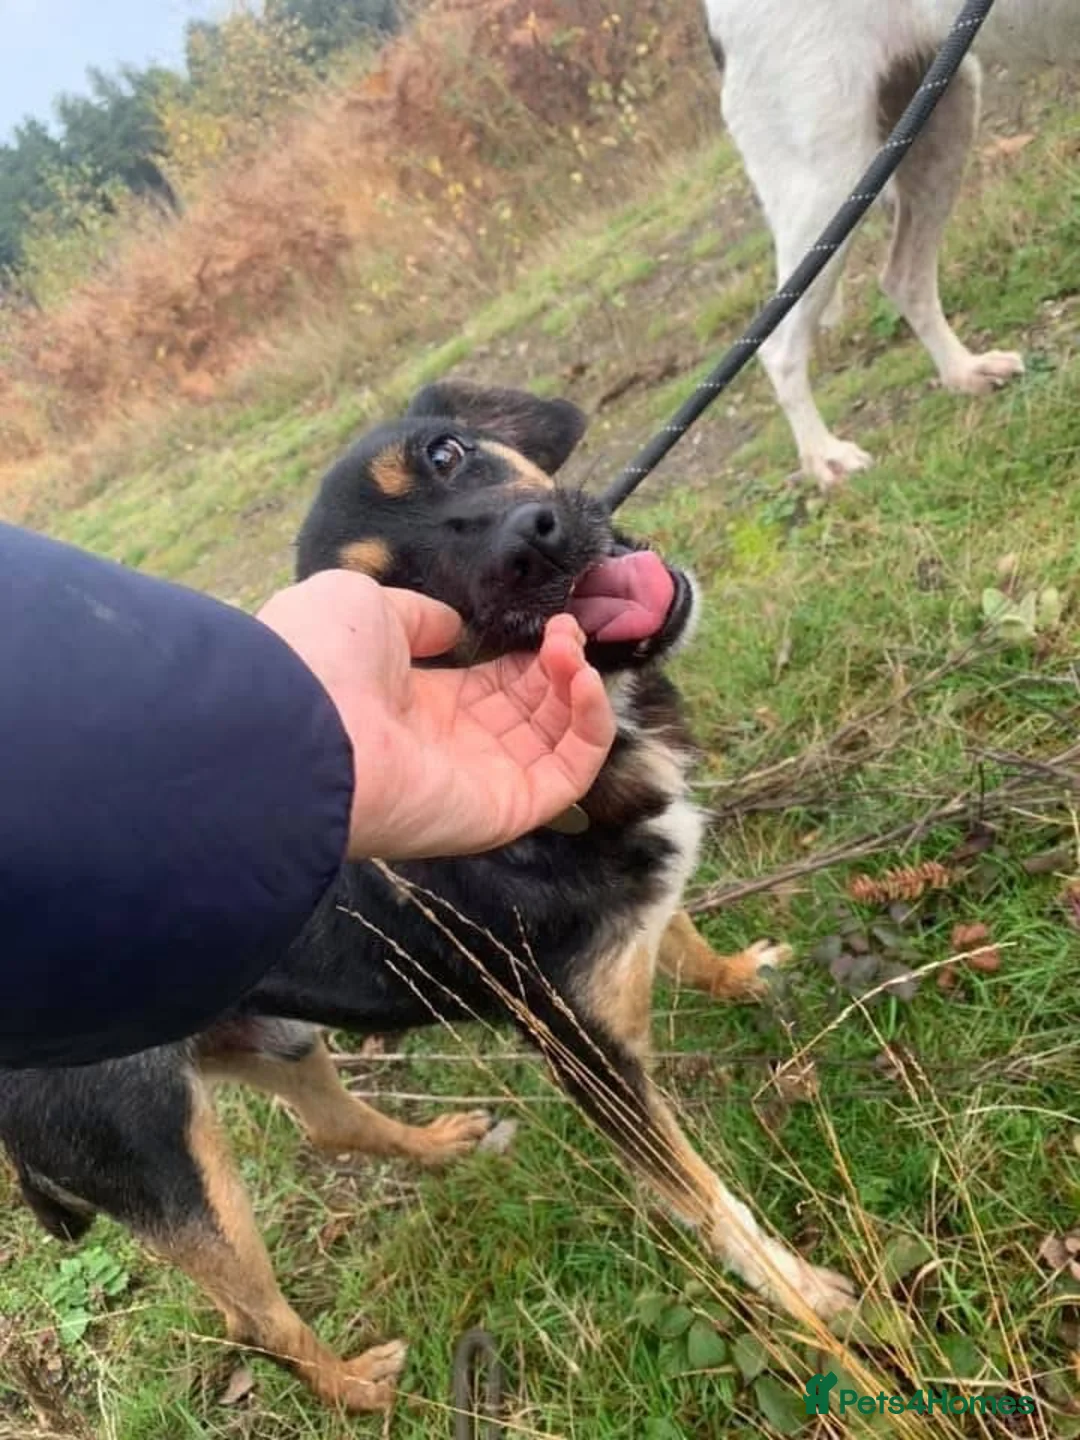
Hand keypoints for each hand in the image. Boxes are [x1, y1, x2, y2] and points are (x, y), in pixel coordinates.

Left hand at [257, 571, 614, 858]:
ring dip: (576, 687)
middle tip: (566, 628)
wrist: (297, 727)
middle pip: (531, 711)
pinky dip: (591, 727)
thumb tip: (453, 629)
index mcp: (418, 706)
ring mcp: (482, 782)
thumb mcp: (368, 608)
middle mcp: (452, 748)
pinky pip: (569, 772)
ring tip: (568, 646)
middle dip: (558, 666)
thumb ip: (419, 617)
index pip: (493, 687)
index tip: (550, 621)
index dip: (528, 655)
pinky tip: (581, 677)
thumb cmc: (322, 660)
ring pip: (558, 740)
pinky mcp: (506, 808)